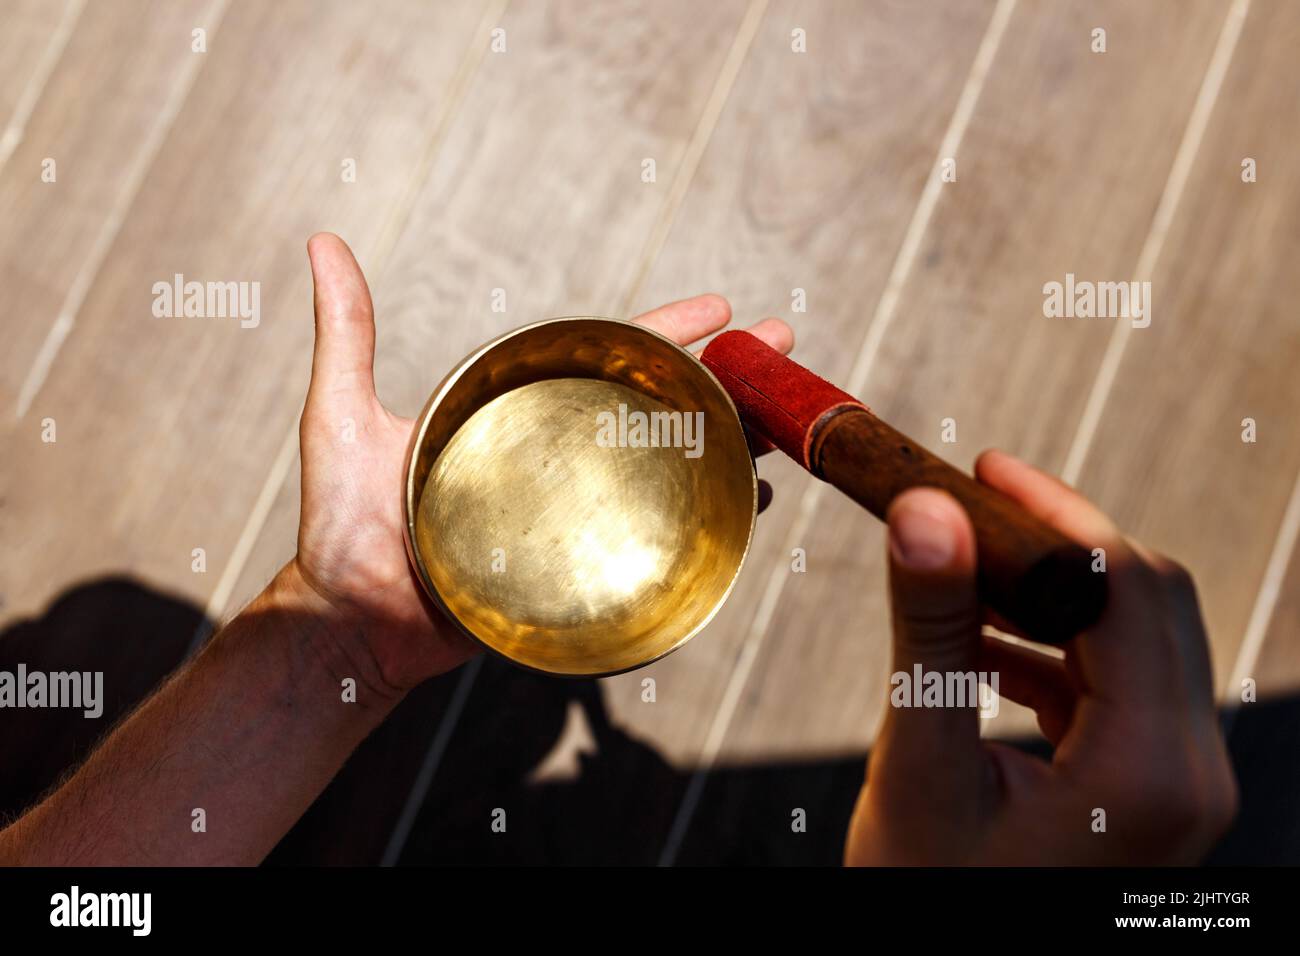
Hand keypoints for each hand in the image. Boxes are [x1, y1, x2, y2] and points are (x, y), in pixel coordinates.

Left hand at [292, 233, 793, 694]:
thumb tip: (322, 240)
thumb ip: (346, 332)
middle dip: (728, 375)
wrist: (351, 622)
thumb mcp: (343, 414)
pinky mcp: (586, 567)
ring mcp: (578, 514)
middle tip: (784, 347)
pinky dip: (711, 515)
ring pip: (673, 465)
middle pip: (659, 406)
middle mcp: (559, 459)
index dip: (667, 329)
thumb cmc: (342, 526)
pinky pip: (662, 536)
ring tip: (787, 419)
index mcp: (520, 414)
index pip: (604, 358)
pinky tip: (747, 496)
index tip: (722, 303)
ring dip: (734, 437)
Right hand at [845, 450, 1236, 864]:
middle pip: (1148, 602)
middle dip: (1058, 543)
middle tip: (970, 503)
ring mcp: (1179, 786)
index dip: (1055, 513)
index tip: (981, 470)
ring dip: (1053, 596)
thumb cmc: (928, 898)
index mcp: (1152, 769)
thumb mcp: (919, 765)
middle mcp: (1192, 772)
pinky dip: (1053, 652)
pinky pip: (1115, 688)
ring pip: (1135, 640)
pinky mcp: (1150, 792)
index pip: (1126, 588)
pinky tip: (978, 649)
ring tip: (962, 575)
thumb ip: (932, 631)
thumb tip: (925, 513)